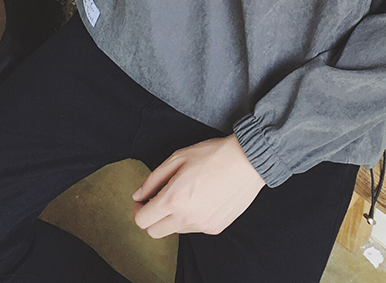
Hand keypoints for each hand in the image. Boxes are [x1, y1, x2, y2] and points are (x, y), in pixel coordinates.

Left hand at [131, 134, 266, 236]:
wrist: (247, 161)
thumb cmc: (213, 154)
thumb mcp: (178, 157)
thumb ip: (153, 179)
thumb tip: (138, 195)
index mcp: (174, 199)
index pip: (142, 220)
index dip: (137, 210)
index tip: (142, 201)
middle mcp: (187, 217)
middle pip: (154, 232)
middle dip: (151, 217)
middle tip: (157, 200)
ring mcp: (201, 225)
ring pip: (174, 230)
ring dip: (172, 217)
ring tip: (185, 194)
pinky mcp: (215, 227)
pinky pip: (194, 228)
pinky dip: (191, 217)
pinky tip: (201, 198)